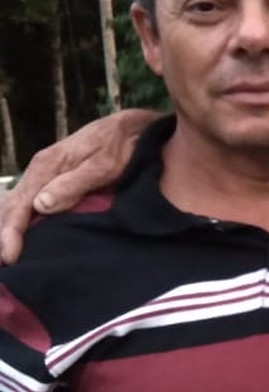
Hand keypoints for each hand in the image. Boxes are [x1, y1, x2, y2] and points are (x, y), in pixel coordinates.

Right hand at [0, 109, 161, 263]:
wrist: (133, 127)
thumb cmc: (122, 145)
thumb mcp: (104, 165)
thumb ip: (74, 184)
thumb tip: (40, 206)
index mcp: (46, 166)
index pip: (19, 205)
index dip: (11, 233)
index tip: (11, 257)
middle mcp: (40, 169)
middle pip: (12, 206)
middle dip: (6, 235)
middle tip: (8, 264)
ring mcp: (46, 173)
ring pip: (19, 205)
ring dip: (12, 229)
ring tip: (12, 256)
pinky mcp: (56, 178)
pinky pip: (32, 202)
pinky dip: (24, 221)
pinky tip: (26, 236)